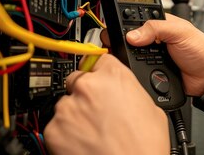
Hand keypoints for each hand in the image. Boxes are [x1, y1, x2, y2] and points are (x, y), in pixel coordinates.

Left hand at [44, 54, 169, 154]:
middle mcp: (87, 86)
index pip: (99, 59)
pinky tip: (84, 142)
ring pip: (66, 103)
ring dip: (76, 114)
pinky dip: (66, 133)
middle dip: (86, 93)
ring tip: (94, 132)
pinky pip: (56, 125)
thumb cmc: (144, 145)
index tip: (99, 79)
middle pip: (79, 79)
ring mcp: (67, 108)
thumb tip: (122, 92)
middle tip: (99, 112)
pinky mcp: (53, 130)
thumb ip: (129, 90)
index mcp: (113, 76)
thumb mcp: (150, 106)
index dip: (101, 72)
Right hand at [101, 13, 203, 96]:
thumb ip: (156, 28)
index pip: (134, 21)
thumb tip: (133, 35)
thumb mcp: (180, 31)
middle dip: (123, 46)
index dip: (123, 25)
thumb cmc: (203, 50)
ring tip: (126, 62)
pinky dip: (135, 75)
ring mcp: (152, 58)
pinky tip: (135, 74)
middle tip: (119, 49)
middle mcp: (153, 41)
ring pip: (130, 59)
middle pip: (128, 42)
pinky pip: (138, 74)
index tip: (113, 32)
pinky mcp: (152, 74)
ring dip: (128, 62)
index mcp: (158, 25)